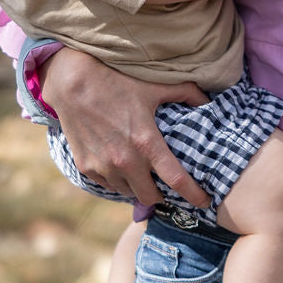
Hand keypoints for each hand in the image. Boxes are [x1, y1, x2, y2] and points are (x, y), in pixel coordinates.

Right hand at [39, 47, 210, 208]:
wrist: (73, 82)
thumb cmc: (117, 80)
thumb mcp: (156, 85)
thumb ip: (187, 93)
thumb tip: (209, 101)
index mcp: (146, 142)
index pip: (177, 180)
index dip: (194, 195)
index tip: (205, 201)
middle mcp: (125, 160)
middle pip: (151, 197)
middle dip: (162, 195)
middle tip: (166, 184)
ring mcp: (103, 166)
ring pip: (128, 193)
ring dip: (138, 188)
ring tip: (144, 174)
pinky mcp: (86, 167)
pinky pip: (109, 186)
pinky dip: (118, 181)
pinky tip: (123, 167)